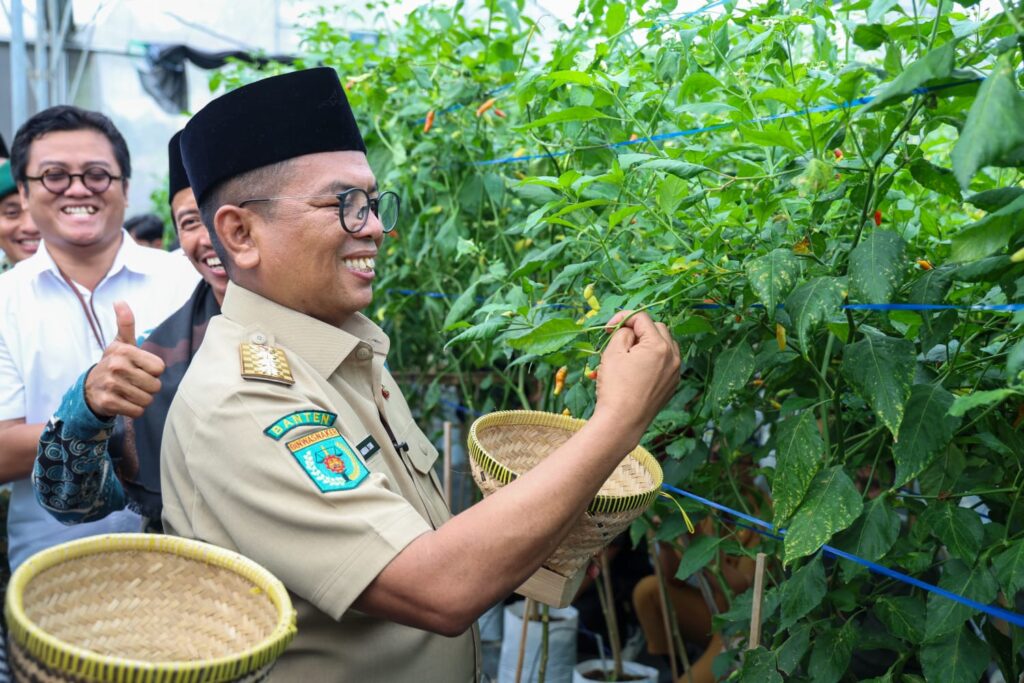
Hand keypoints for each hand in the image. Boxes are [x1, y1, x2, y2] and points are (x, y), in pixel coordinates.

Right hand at [84, 302, 164, 418]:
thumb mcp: (120, 343)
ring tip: (129, 392)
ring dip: (142, 399)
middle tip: (135, 383)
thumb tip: (120, 301)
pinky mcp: (108, 403)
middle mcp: (116, 366)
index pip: (159, 368)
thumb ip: (126, 323)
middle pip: (156, 385)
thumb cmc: (114, 363)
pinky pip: (138, 411)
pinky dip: (135, 410)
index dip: (153, 371)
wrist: (89, 388)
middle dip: (149, 387)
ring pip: (148, 400)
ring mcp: (111, 385)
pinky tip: (124, 402)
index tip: (140, 369)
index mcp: (124, 351)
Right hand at [592, 310, 679, 448]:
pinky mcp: (672, 385)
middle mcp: (673, 356)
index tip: (607, 328)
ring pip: (665, 345)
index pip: (642, 318)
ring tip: (629, 354)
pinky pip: (666, 363)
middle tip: (619, 340)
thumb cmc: (615, 387)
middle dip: (638, 330)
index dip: (622, 318)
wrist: (622, 422)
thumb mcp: (612, 353)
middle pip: (657, 329)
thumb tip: (629, 330)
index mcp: (659, 345)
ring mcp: (675, 372)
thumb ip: (622, 332)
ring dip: (648, 343)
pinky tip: (637, 369)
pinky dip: (654, 359)